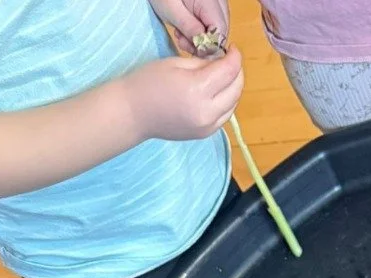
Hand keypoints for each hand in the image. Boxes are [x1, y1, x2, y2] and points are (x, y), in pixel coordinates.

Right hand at [124, 47, 243, 141]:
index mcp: (197, 89)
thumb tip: (221, 64)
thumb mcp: (176, 64)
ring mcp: (208, 127)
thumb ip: (203, 64)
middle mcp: (207, 112)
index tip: (232, 50)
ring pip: (233, 105)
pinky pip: (224, 116)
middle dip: (237, 73)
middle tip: (229, 62)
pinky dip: (226, 103)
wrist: (133, 114)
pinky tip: (217, 93)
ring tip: (223, 77)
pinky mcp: (206, 134)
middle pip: (236, 90)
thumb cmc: (148, 83)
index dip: (235, 58)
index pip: (229, 72)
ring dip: (233, 89)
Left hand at [148, 0, 230, 53]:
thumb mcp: (172, 10)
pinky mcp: (213, 8)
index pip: (220, 33)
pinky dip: (200, 32)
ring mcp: (218, 6)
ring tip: (181, 33)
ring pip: (217, 32)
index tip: (189, 46)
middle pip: (221, 34)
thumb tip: (205, 48)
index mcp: (211, 2)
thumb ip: (190, 28)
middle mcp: (220, 4)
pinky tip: (186, 28)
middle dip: (203, 44)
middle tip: (182, 41)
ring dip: (200, 40)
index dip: (207, 46)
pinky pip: (212, 26)